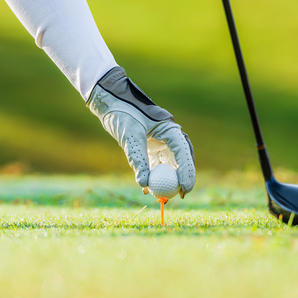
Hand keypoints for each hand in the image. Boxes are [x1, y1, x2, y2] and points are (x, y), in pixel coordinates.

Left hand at [87, 66, 195, 197]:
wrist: (110, 100)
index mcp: (170, 129)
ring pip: (169, 164)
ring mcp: (161, 141)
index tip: (185, 189)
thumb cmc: (123, 113)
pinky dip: (152, 176)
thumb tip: (144, 184)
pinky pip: (156, 164)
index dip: (187, 172)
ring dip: (166, 179)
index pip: (184, 153)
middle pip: (181, 161)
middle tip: (180, 196)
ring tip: (161, 196)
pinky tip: (145, 188)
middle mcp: (169, 136)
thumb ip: (138, 160)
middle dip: (181, 179)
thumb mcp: (130, 137)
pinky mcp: (150, 146)